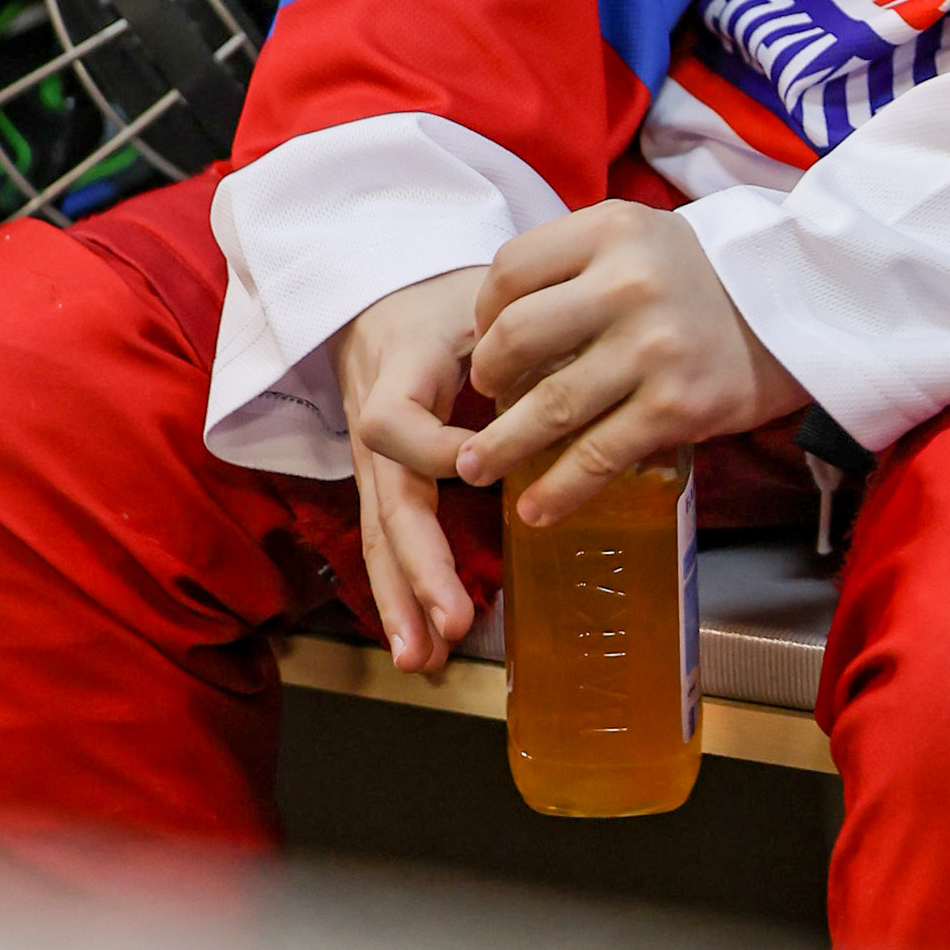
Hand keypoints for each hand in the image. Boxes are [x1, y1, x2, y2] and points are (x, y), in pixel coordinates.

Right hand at [326, 267, 489, 675]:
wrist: (384, 292)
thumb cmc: (447, 295)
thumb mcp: (479, 296)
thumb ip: (516, 335)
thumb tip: (577, 374)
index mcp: (399, 370)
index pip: (395, 421)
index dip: (431, 448)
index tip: (475, 461)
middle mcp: (375, 422)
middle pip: (385, 502)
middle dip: (418, 566)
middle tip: (451, 621)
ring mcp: (373, 459)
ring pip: (379, 534)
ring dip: (402, 599)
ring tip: (422, 657)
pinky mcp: (382, 480)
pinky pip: (385, 539)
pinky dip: (400, 593)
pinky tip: (416, 644)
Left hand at [454, 201, 805, 525]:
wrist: (791, 306)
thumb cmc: (696, 276)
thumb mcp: (637, 239)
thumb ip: (572, 264)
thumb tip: (496, 328)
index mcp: (611, 231)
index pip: (511, 270)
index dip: (485, 312)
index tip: (489, 342)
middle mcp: (628, 284)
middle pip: (517, 336)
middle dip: (489, 378)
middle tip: (487, 400)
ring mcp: (653, 348)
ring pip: (550, 405)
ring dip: (502, 446)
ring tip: (477, 469)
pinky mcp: (677, 406)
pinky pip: (599, 455)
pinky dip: (559, 490)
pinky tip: (536, 509)